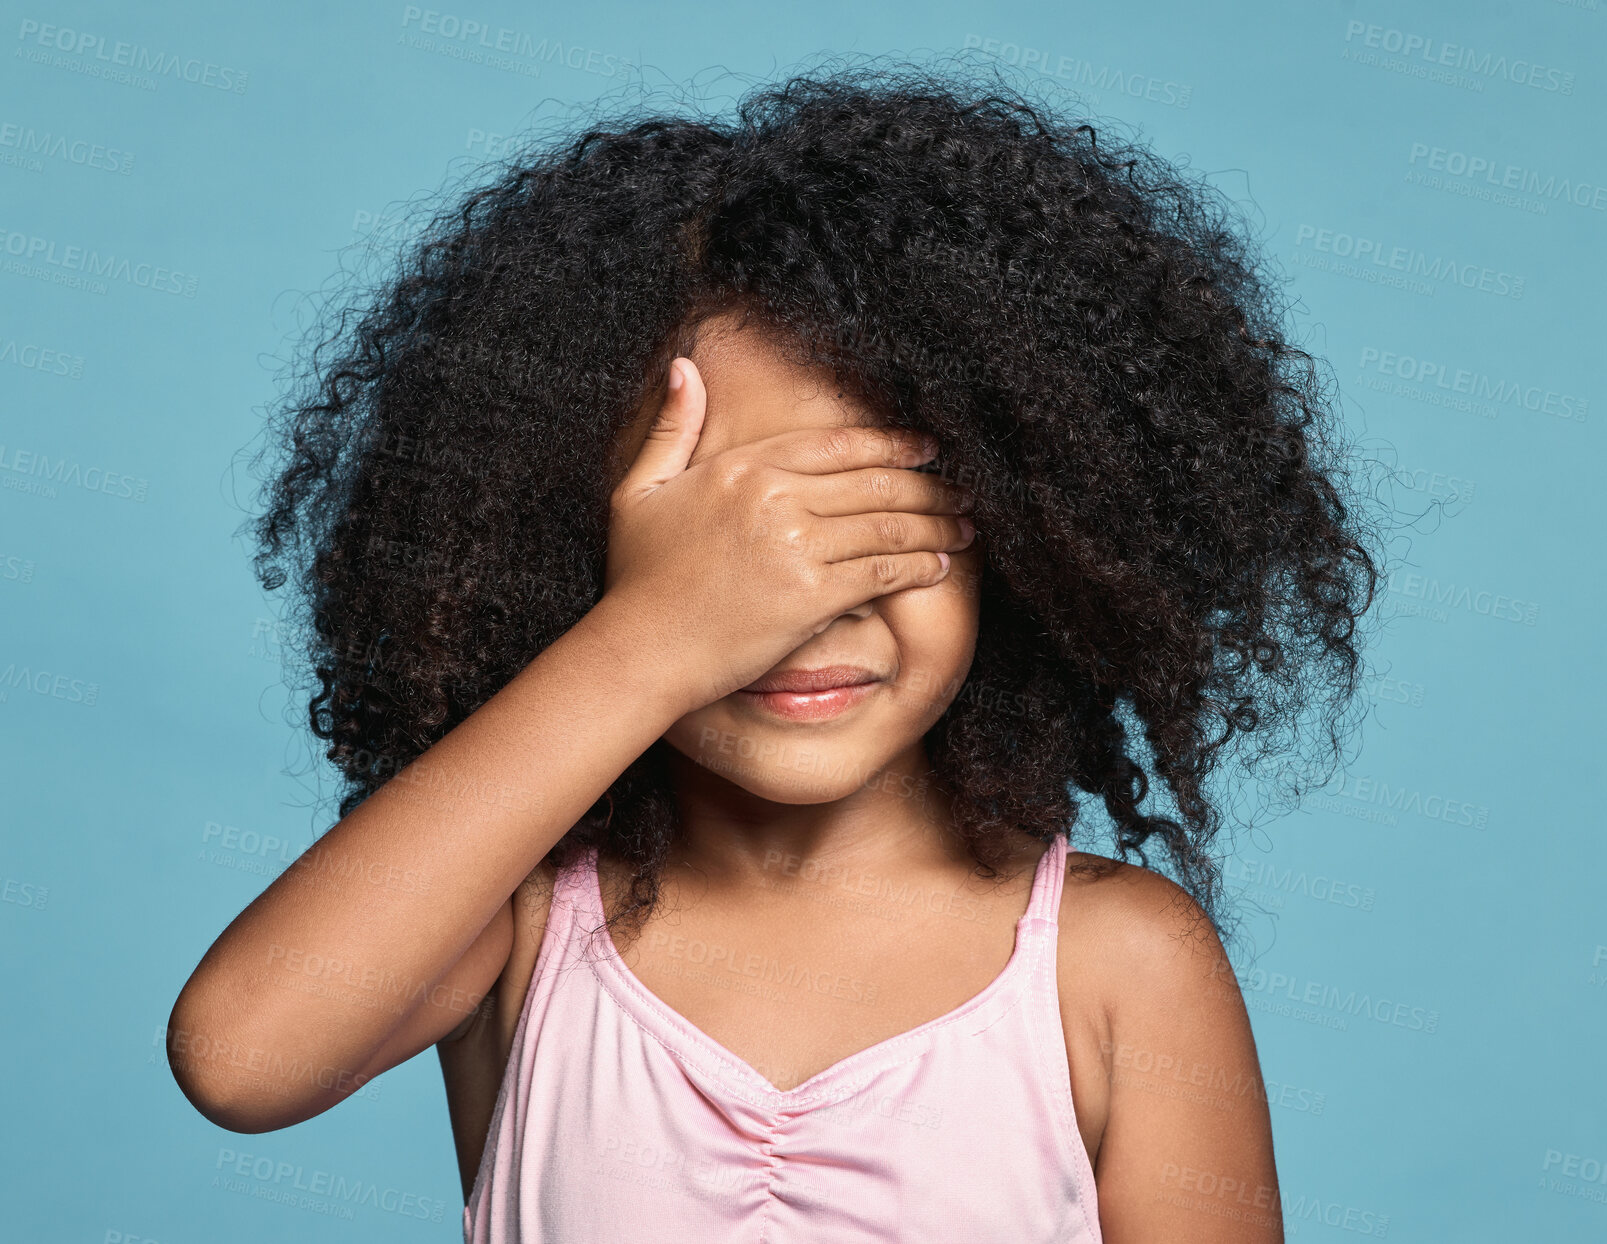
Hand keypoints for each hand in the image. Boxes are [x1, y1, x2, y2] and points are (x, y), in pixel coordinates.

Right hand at [602, 355, 976, 714]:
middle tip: (960, 492)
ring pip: (887, 525)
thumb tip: (685, 365)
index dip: (892, 444)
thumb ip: (672, 427)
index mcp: (745, 466)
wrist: (642, 649)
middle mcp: (776, 497)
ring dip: (936, 525)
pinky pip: (881, 571)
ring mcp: (797, 546)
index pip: (839, 444)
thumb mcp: (641, 490)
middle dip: (928, 486)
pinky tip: (939, 565)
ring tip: (963, 528)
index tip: (925, 448)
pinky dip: (918, 566)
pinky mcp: (812, 596)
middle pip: (875, 482)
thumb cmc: (639, 577)